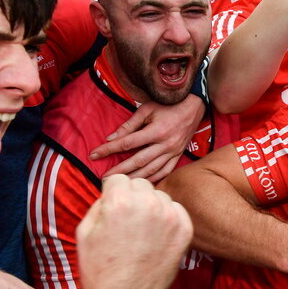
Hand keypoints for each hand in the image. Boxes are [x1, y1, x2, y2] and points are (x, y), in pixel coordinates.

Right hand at [72, 175, 192, 288]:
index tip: (112, 205)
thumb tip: (113, 192)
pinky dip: (168, 219)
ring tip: (141, 232)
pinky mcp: (186, 230)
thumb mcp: (85, 231)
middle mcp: (149, 204)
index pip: (118, 179)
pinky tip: (156, 237)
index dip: (112, 192)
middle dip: (132, 197)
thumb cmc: (99, 269)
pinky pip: (177, 211)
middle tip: (126, 221)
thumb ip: (100, 203)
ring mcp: (171, 217)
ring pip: (160, 197)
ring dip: (151, 207)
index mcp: (120, 201)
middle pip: (141, 185)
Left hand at [90, 95, 205, 180]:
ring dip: (134, 178)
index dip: (108, 149)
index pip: (127, 143)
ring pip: (151, 170)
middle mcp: (165, 144)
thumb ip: (129, 125)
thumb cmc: (168, 104)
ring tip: (120, 183)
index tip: (93, 155)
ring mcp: (173, 152)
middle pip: (138, 161)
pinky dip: (153, 179)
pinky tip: (142, 183)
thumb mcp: (147, 109)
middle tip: (104, 178)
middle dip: (119, 170)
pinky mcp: (178, 155)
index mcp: (156, 131)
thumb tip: (111, 138)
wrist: (194, 106)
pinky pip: (165, 171)